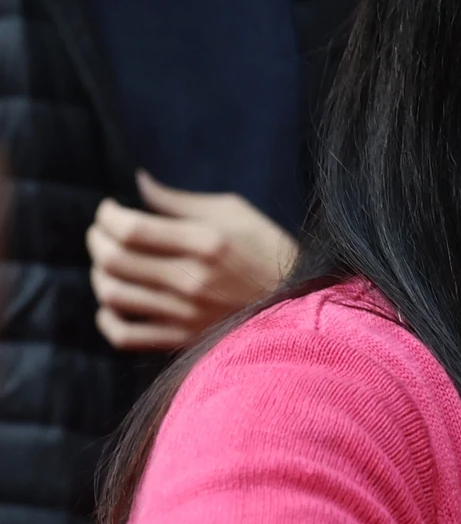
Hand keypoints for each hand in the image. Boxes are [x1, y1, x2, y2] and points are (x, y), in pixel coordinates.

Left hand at [87, 172, 299, 350]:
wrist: (300, 302)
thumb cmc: (269, 249)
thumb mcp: (235, 213)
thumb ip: (181, 202)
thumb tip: (140, 184)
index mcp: (207, 243)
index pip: (133, 229)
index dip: (108, 216)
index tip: (109, 209)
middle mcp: (192, 280)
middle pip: (115, 260)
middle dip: (97, 239)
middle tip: (102, 231)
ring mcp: (186, 314)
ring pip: (113, 295)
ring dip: (99, 274)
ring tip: (108, 262)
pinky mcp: (184, 339)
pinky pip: (125, 336)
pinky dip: (107, 320)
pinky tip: (114, 303)